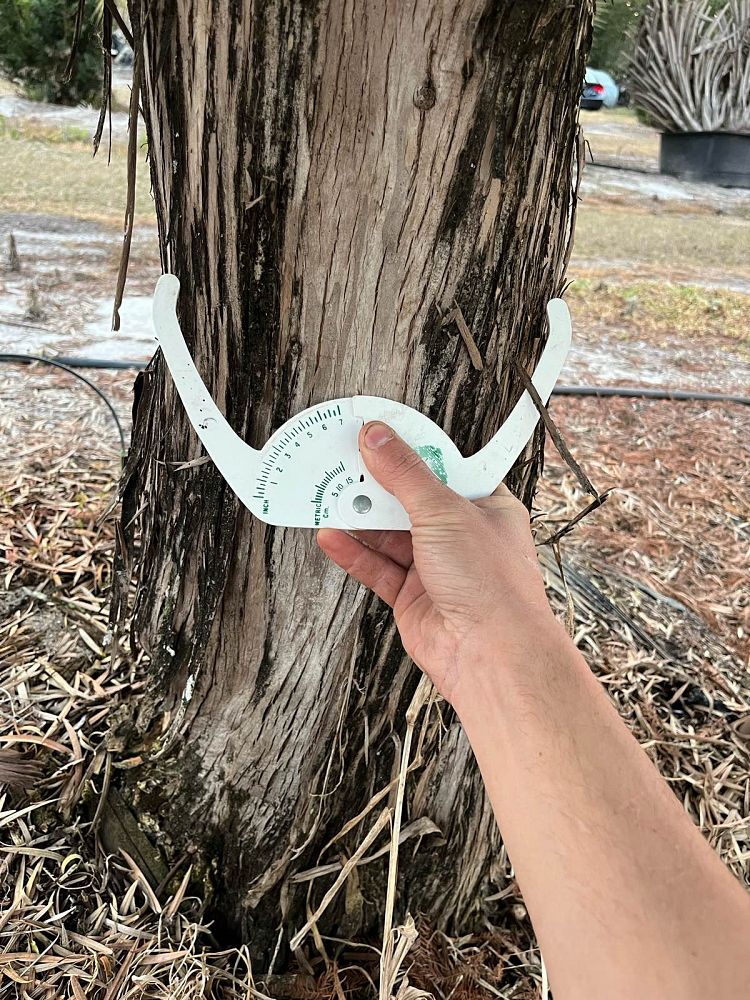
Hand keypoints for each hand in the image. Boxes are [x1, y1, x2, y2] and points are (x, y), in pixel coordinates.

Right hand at [317, 422, 562, 705]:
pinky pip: (377, 567)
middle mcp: (461, 535)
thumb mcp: (444, 511)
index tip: (375, 432)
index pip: (441, 466)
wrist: (491, 655)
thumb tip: (378, 436)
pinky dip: (354, 552)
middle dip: (375, 485)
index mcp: (484, 506)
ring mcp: (435, 567)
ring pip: (388, 534)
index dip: (408, 449)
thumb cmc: (492, 584)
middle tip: (340, 463)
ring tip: (326, 497)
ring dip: (359, 518)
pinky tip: (332, 536)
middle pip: (408, 499)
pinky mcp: (412, 596)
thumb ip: (405, 474)